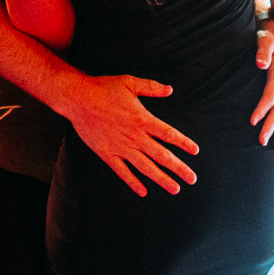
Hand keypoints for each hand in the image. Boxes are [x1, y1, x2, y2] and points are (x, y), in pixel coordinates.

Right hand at [66, 75, 199, 197]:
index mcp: (142, 119)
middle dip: (179, 168)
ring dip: (161, 179)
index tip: (195, 151)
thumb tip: (170, 89)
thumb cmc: (104, 88)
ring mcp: (121, 147)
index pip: (168, 134)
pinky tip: (143, 191)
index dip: (183, 143)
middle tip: (192, 179)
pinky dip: (133, 182)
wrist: (78, 99)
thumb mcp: (130, 82)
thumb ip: (151, 87)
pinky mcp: (107, 154)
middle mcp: (134, 136)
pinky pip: (122, 171)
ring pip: (145, 167)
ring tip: (175, 188)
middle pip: (162, 155)